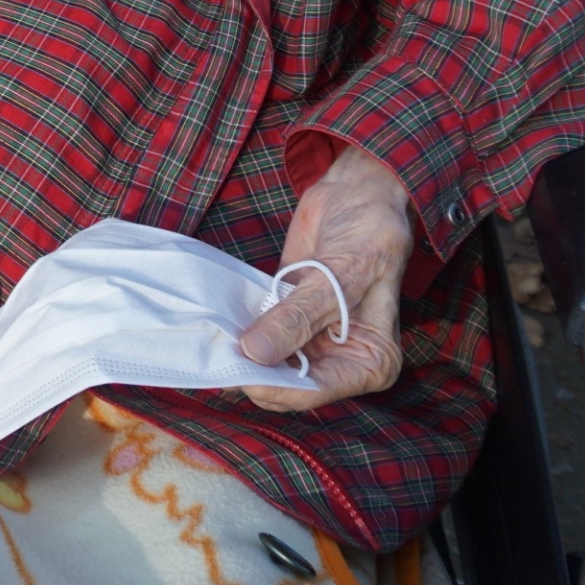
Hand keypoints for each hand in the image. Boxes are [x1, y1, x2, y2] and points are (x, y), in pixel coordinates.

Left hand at [236, 144, 412, 410]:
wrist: (359, 193)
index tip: (239, 370)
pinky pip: (259, 335)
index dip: (275, 387)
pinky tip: (217, 321)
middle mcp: (342, 360)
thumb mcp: (338, 274)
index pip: (316, 391)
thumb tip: (255, 353)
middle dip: (255, 371)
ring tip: (213, 337)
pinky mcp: (288, 318)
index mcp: (370, 362)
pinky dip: (240, 331)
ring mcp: (313, 340)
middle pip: (288, 383)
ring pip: (269, 363)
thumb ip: (297, 316)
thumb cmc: (368, 233)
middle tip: (218, 352)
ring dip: (242, 353)